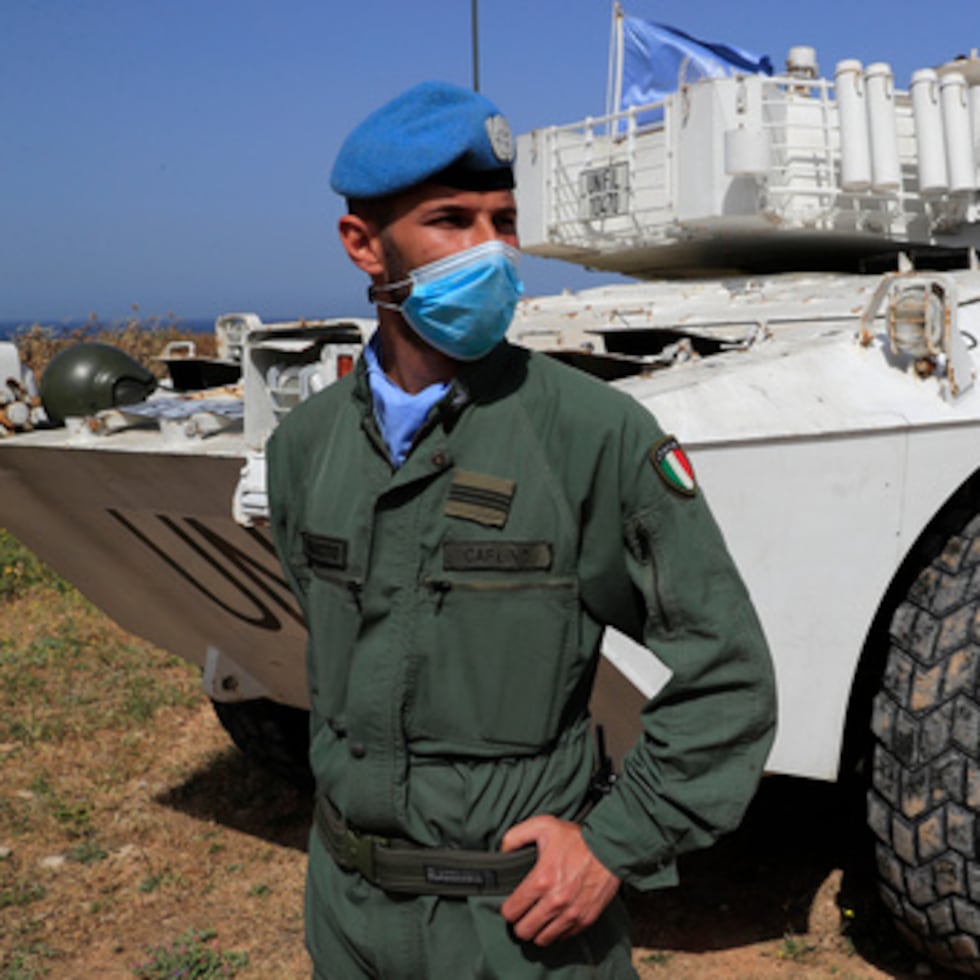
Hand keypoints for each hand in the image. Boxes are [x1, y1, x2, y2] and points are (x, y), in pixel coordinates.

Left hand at [499, 816, 620, 946]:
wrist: (610, 848)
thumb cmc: (576, 837)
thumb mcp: (542, 825)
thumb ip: (515, 836)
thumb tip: (502, 852)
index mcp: (541, 879)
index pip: (511, 912)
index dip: (507, 909)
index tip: (511, 904)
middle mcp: (555, 901)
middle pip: (524, 931)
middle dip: (519, 923)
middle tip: (522, 913)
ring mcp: (571, 913)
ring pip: (542, 939)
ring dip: (537, 931)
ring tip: (537, 919)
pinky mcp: (585, 919)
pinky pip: (563, 937)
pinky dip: (555, 932)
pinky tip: (554, 919)